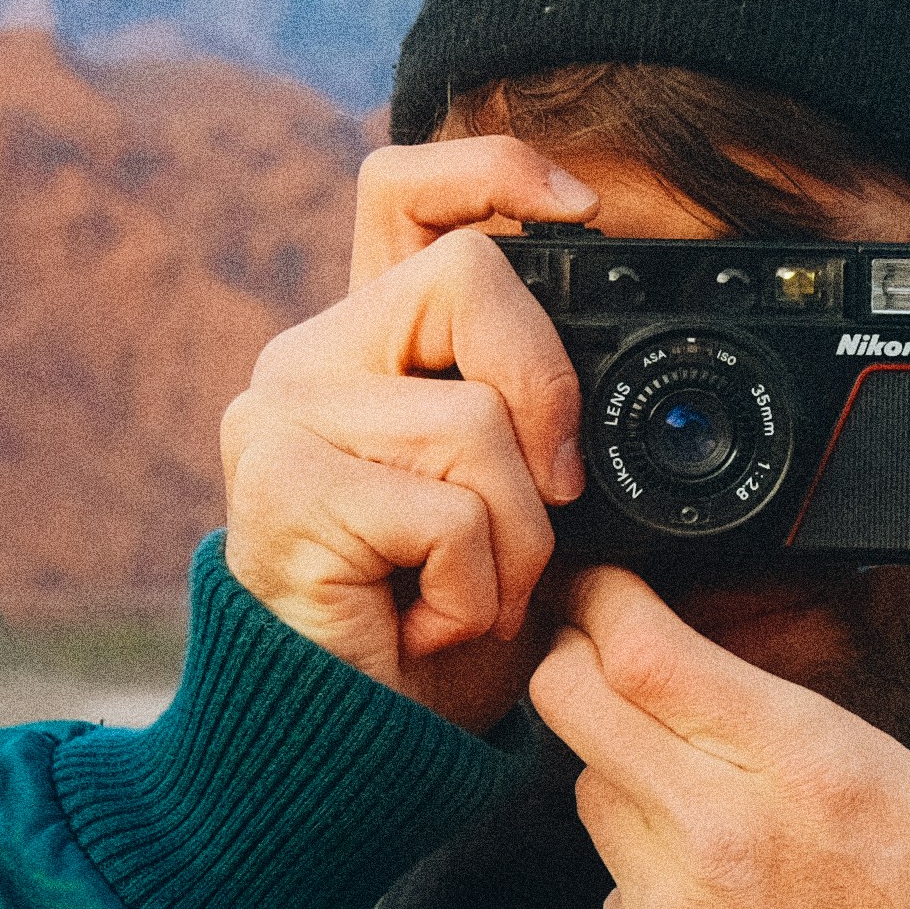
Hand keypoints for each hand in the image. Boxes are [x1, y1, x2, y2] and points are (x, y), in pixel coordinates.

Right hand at [220, 135, 601, 729]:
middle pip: (467, 277)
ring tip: (465, 593)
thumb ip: (540, 413)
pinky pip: (446, 512)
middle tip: (553, 500)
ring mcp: (282, 413)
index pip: (404, 189)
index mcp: (370, 342)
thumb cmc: (439, 621)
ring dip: (516, 537)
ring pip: (475, 418)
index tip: (581, 210)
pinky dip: (472, 589)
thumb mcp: (518, 497)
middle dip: (547, 394)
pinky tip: (425, 621)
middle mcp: (312, 357)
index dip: (494, 170)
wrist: (357, 739)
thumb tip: (630, 363)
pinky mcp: (279, 484)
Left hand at [524, 509, 909, 908]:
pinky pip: (607, 901)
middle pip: (574, 704)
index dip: (606, 602)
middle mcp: (717, 837)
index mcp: (808, 771)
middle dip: (582, 664)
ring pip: (588, 796)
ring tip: (716, 811)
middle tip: (619, 661)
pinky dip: (644, 892)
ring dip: (626, 779)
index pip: (642, 651)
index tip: (611, 586)